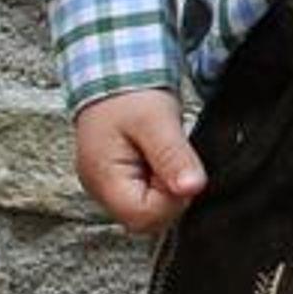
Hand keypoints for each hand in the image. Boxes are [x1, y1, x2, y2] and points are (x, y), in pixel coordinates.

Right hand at [73, 87, 206, 234]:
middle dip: (170, 194)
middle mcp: (101, 190)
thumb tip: (191, 188)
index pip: (143, 216)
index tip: (178, 170)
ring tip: (164, 155)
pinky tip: (159, 158)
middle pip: (147, 218)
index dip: (171, 199)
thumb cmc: (127, 94)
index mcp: (103, 179)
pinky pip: (148, 196)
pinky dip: (161, 181)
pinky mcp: (120, 181)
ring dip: (167, 187)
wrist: (114, 75)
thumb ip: (173, 157)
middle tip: (172, 160)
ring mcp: (109, 188)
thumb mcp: (156, 121)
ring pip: (150, 209)